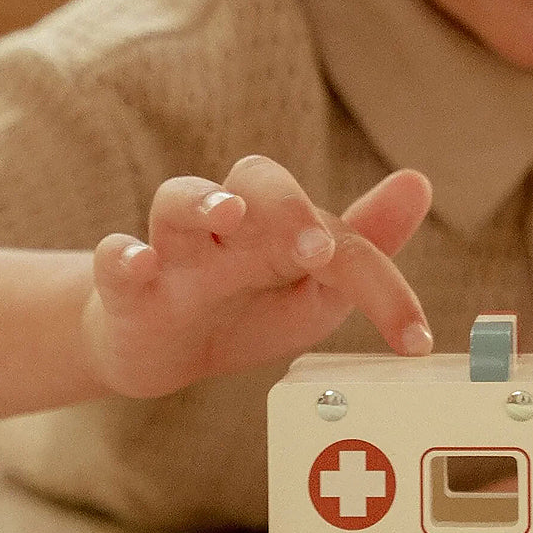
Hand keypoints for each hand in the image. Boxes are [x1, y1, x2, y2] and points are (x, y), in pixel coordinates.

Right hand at [82, 155, 432, 399]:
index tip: (413, 340)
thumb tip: (419, 181)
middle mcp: (233, 227)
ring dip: (203, 203)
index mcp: (285, 228)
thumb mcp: (316, 288)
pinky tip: (138, 263)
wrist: (163, 351)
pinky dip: (123, 257)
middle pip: (255, 180)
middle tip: (315, 247)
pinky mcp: (125, 288)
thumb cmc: (249, 309)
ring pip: (178, 201)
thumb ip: (364, 246)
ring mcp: (175, 252)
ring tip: (226, 215)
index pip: (336, 231)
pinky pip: (113, 261)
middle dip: (287, 206)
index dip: (379, 282)